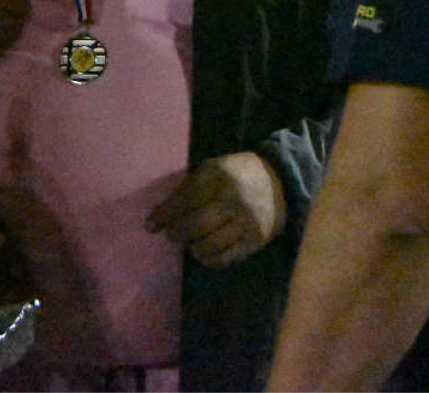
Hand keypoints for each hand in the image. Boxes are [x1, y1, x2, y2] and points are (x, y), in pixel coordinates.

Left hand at [147, 150, 286, 268]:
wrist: (279, 180)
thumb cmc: (236, 173)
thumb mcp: (212, 168)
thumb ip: (187, 189)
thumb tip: (160, 215)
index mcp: (219, 176)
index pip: (185, 200)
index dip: (165, 215)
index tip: (150, 225)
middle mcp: (233, 200)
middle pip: (195, 225)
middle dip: (177, 233)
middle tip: (171, 235)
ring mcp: (246, 222)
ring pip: (209, 245)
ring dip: (192, 248)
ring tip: (188, 244)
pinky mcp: (256, 240)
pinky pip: (226, 258)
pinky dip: (209, 259)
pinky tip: (202, 253)